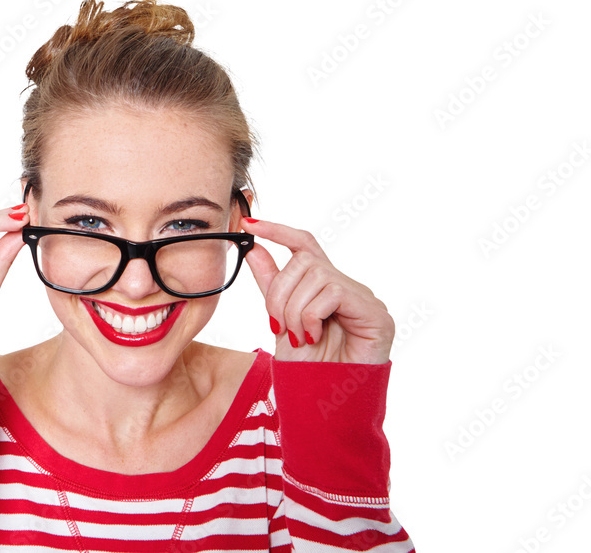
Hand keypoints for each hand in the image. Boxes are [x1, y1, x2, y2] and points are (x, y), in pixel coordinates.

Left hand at [238, 218, 393, 363]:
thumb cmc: (309, 367)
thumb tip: (254, 248)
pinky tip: (313, 337)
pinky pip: (332, 292)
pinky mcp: (375, 313)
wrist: (327, 403)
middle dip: (279, 293)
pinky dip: (311, 316)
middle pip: (302, 261)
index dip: (278, 230)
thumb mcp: (280, 320)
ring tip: (298, 337)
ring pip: (315, 276)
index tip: (250, 223)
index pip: (303, 243)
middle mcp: (344, 286)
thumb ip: (271, 285)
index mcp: (322, 287)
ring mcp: (362, 298)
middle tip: (278, 326)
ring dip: (294, 310)